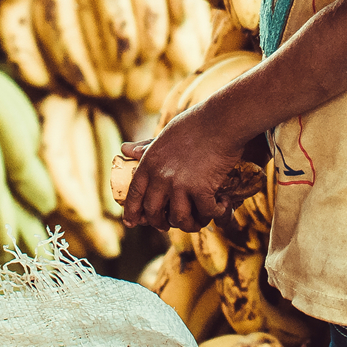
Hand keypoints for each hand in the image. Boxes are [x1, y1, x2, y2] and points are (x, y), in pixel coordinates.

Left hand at [120, 103, 247, 232]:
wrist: (221, 120)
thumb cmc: (195, 123)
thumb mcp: (165, 134)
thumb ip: (147, 147)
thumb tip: (124, 149)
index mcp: (149, 162)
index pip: (134, 194)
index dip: (132, 212)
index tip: (132, 223)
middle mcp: (161, 177)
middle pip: (153, 212)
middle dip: (159, 223)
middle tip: (167, 225)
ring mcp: (180, 185)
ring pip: (179, 219)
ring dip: (189, 224)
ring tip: (196, 220)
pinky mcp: (202, 189)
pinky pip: (206, 213)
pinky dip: (215, 212)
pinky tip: (221, 206)